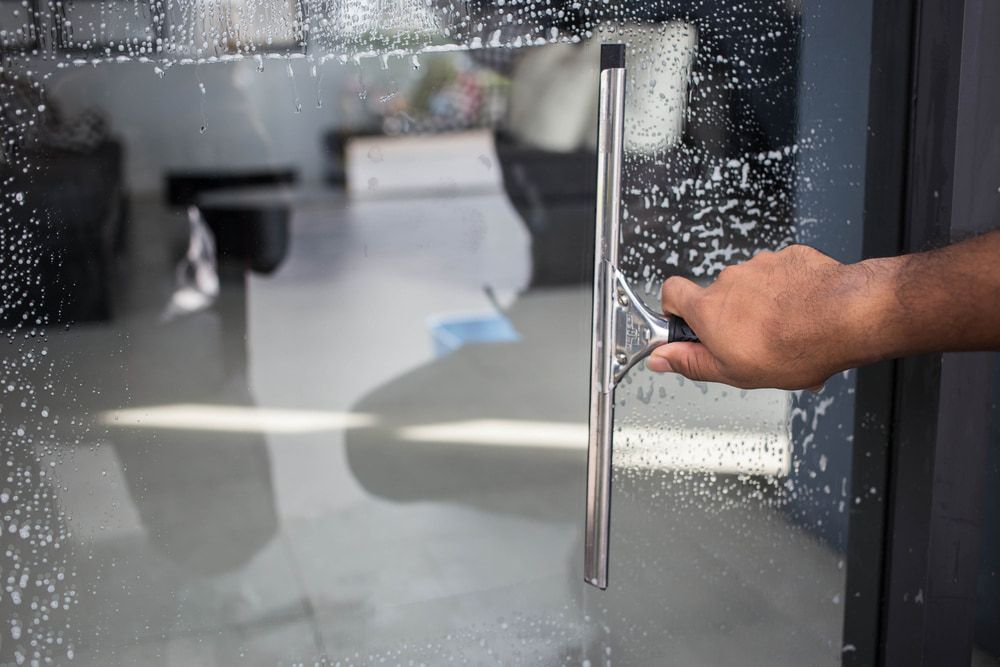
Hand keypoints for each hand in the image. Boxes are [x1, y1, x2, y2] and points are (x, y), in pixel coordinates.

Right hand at [647, 245, 888, 389]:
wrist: (844, 317)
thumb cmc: (793, 347)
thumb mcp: (733, 372)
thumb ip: (691, 362)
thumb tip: (660, 359)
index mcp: (709, 308)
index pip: (671, 293)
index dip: (674, 310)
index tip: (688, 328)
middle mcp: (729, 280)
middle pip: (718, 296)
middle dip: (730, 317)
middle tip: (751, 343)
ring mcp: (760, 265)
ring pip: (751, 287)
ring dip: (761, 306)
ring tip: (785, 331)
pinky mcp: (789, 257)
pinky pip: (780, 275)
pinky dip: (787, 292)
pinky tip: (803, 313)